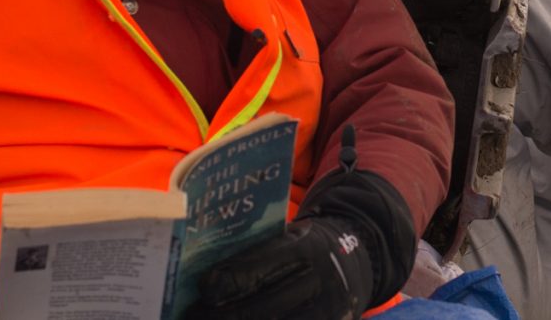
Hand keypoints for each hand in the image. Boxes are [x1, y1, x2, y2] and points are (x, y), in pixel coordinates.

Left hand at [196, 168, 413, 319]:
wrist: (358, 258)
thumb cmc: (309, 247)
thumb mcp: (290, 237)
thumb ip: (257, 254)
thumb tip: (207, 280)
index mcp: (305, 248)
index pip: (260, 267)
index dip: (227, 282)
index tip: (202, 291)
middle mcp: (319, 280)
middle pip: (261, 307)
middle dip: (222, 315)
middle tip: (192, 316)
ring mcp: (328, 309)